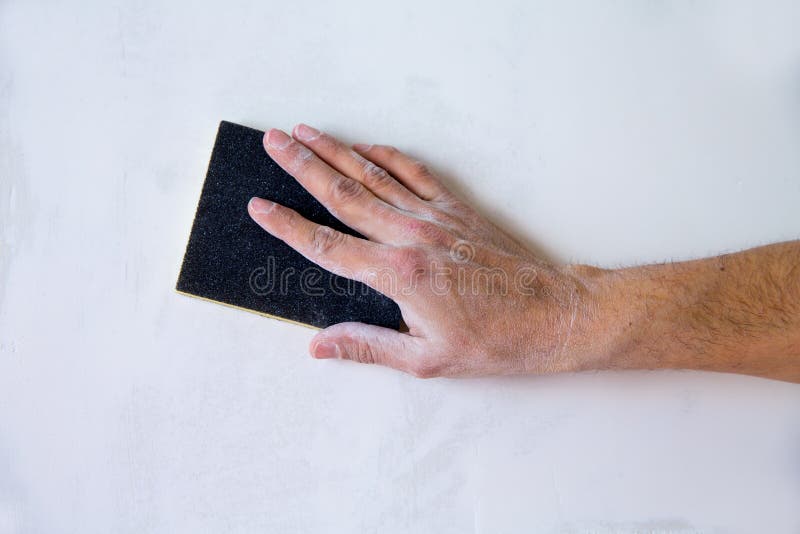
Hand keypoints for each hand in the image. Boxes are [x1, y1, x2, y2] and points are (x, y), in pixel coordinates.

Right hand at [247, 124, 609, 377]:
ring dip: (335, 151)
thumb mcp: (425, 358)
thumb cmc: (494, 341)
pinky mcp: (455, 209)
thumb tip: (319, 345)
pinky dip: (386, 156)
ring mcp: (434, 217)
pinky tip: (366, 146)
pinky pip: (414, 172)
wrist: (552, 314)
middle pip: (343, 194)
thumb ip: (368, 347)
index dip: (288, 225)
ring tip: (306, 131)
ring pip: (373, 176)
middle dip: (302, 165)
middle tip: (272, 141)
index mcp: (398, 275)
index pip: (327, 245)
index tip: (260, 207)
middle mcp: (411, 237)